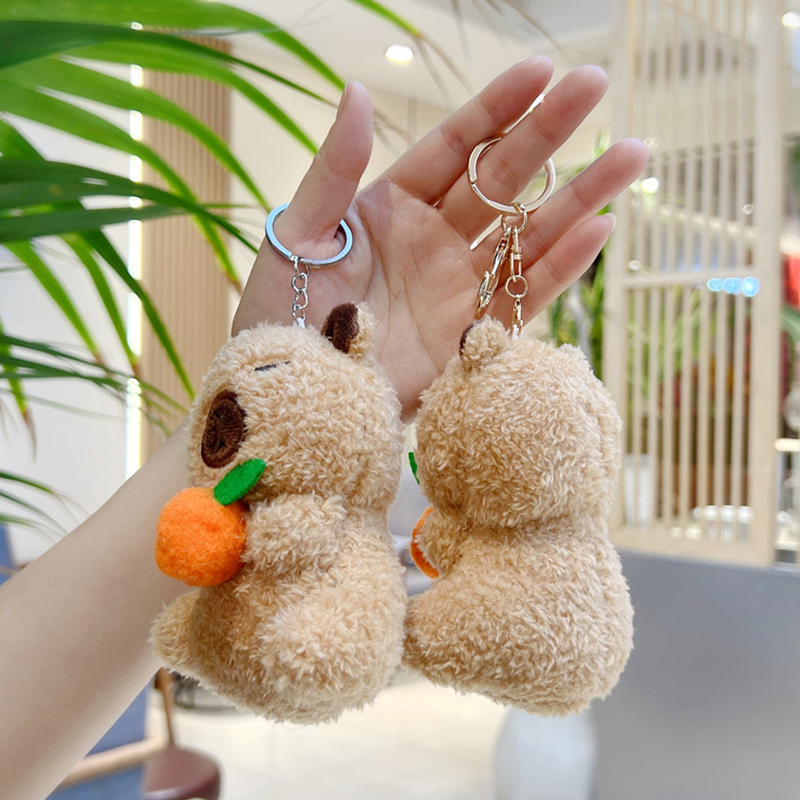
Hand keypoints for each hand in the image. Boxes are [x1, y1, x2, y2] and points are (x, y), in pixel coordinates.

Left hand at [232, 57, 647, 414]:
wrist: (296, 394)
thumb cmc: (280, 313)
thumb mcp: (298, 236)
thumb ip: (332, 170)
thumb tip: (358, 92)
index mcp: (392, 206)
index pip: (454, 147)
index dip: (496, 109)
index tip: (541, 71)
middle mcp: (434, 240)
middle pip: (502, 179)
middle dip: (550, 134)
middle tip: (597, 87)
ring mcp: (459, 287)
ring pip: (528, 234)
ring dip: (579, 196)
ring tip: (632, 155)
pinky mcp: (473, 335)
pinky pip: (525, 296)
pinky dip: (561, 268)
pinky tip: (599, 231)